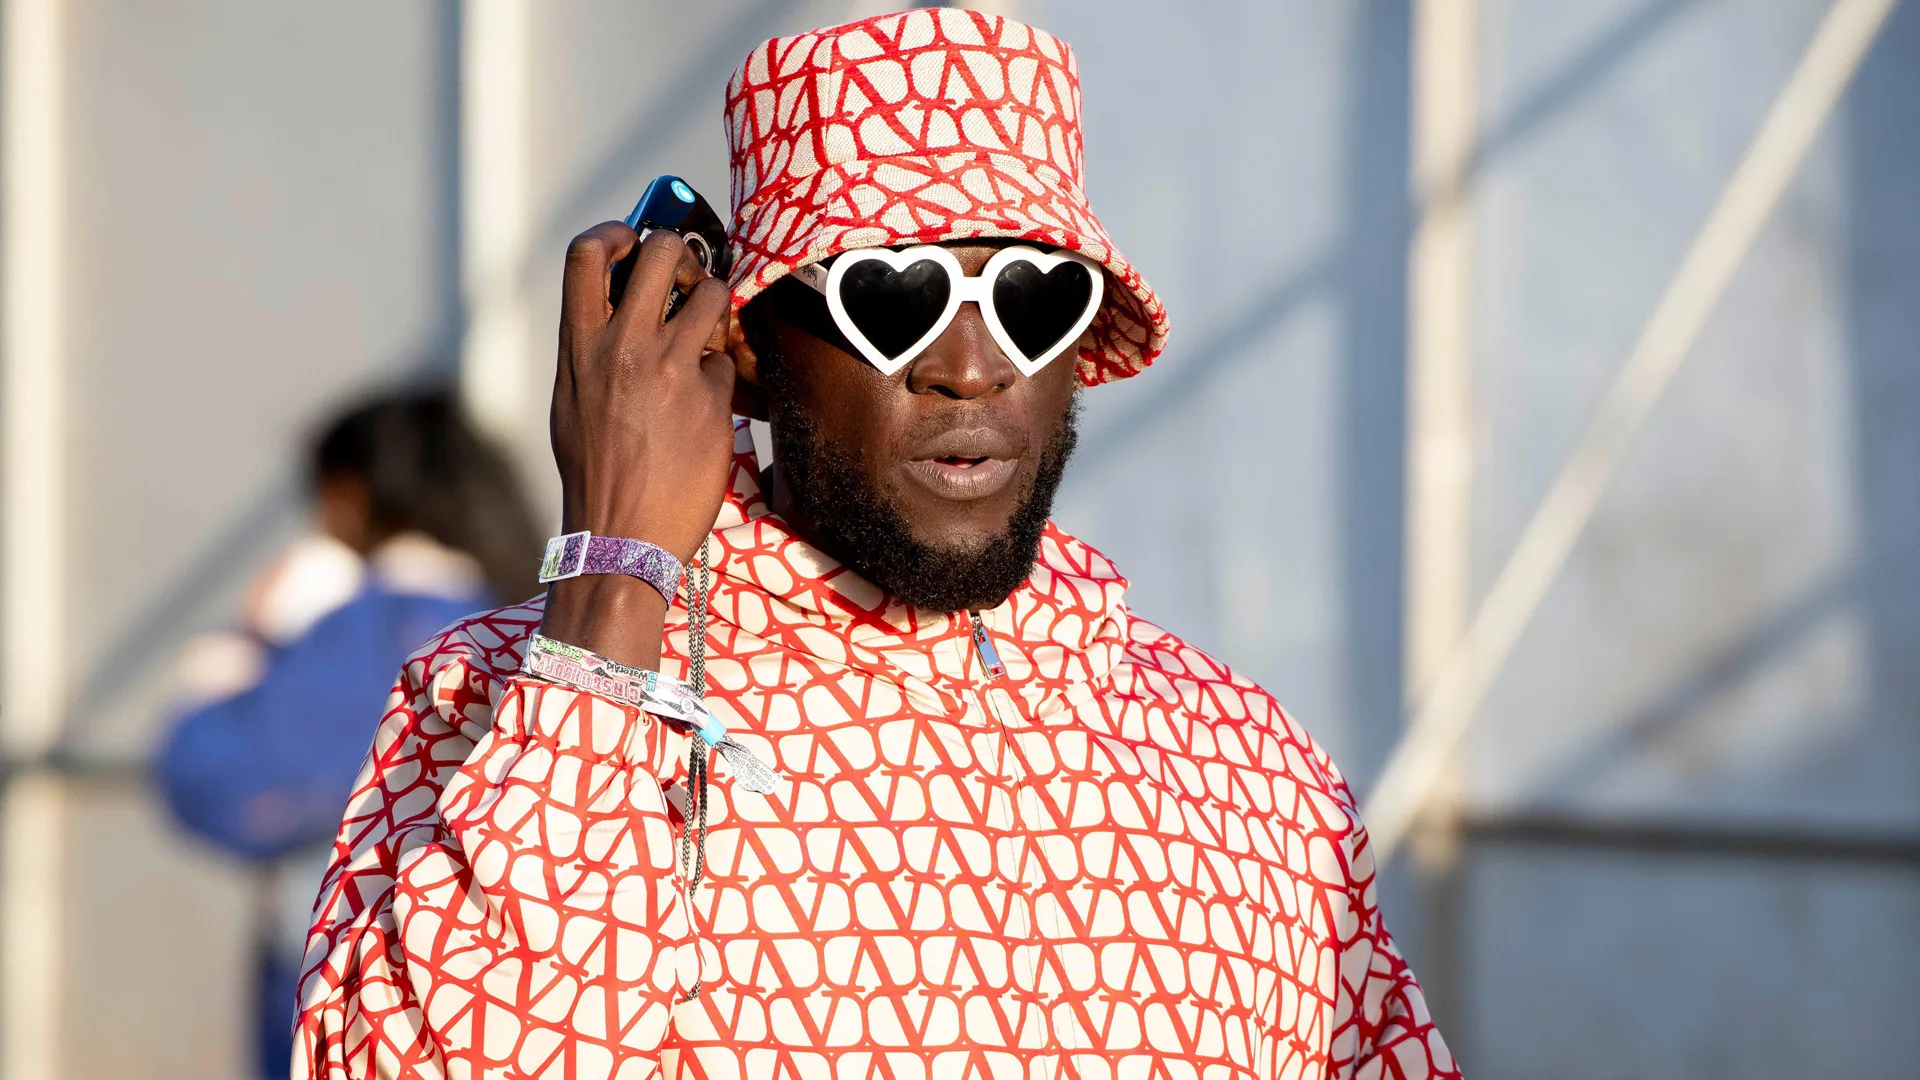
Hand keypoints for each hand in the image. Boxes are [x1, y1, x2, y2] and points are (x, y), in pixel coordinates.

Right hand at [541, 223, 735, 669]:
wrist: (621, 538)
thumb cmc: (594, 472)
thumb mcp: (572, 400)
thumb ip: (593, 347)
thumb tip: (619, 307)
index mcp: (579, 346)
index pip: (586, 253)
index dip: (616, 231)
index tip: (633, 239)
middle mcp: (624, 347)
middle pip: (662, 249)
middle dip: (683, 251)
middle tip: (686, 276)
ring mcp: (671, 369)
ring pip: (713, 293)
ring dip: (716, 305)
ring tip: (707, 333)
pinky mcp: (712, 398)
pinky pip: (727, 360)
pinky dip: (722, 374)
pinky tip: (706, 403)